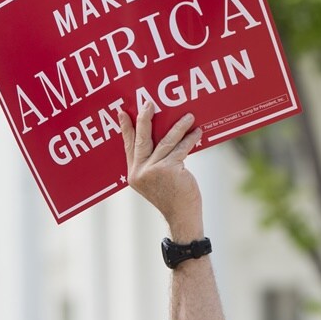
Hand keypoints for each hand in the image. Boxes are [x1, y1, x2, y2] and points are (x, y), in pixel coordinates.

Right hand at [119, 102, 203, 240]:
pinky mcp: (169, 169)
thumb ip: (153, 163)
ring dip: (179, 126)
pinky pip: (181, 148)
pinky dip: (190, 139)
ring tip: (188, 115)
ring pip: (166, 141)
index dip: (126, 128)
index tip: (123, 112)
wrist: (182, 217)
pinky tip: (197, 132)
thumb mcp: (156, 181)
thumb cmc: (172, 198)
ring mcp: (153, 170)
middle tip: (149, 102)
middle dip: (145, 118)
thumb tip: (164, 138)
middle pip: (142, 138)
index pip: (129, 145)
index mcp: (133, 174)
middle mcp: (140, 171)